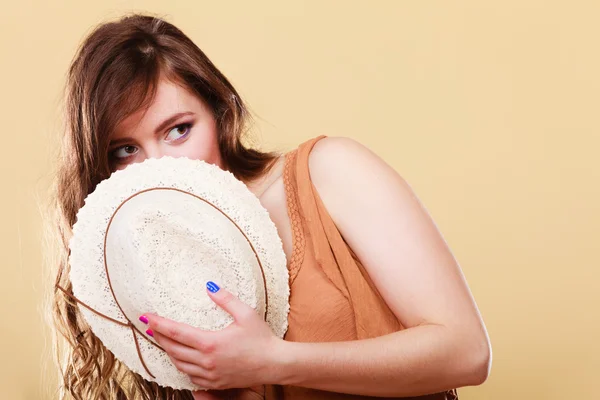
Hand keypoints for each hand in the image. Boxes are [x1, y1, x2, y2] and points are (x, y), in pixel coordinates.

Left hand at [141, 281, 284, 389]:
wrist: (274, 364)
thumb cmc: (262, 339)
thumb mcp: (246, 313)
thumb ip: (226, 299)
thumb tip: (209, 286)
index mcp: (210, 343)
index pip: (176, 332)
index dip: (159, 324)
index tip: (147, 317)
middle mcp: (206, 361)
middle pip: (173, 349)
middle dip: (159, 337)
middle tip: (151, 327)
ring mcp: (209, 374)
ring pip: (179, 364)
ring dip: (169, 352)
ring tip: (164, 341)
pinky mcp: (215, 382)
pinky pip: (190, 376)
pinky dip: (182, 366)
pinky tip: (182, 358)